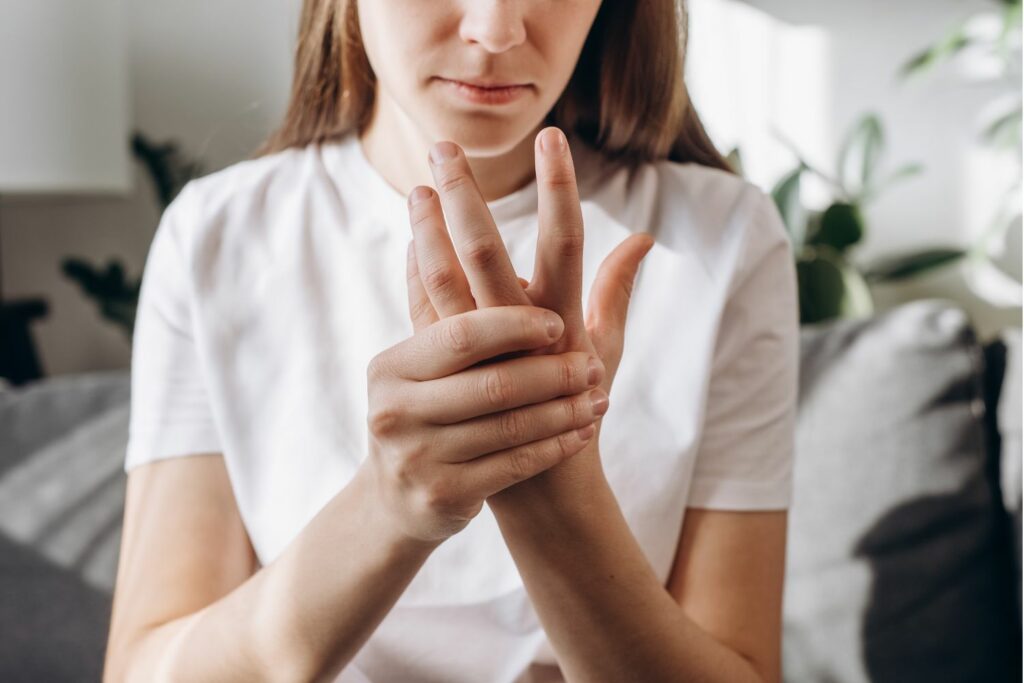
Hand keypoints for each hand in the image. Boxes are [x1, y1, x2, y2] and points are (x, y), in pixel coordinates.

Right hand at [362, 305, 606, 543]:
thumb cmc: (427, 409)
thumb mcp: (428, 357)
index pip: (461, 334)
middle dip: (550, 372)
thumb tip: (426, 189)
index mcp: (396, 364)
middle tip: (591, 364)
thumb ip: (438, 285)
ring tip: (598, 396)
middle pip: (493, 382)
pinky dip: (554, 446)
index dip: (512, 326)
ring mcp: (417, 456)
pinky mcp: (442, 495)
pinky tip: (582, 434)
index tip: (556, 322)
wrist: (400, 498)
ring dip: (563, 411)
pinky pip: (514, 466)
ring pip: (511, 426)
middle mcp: (397, 408)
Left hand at [405, 127, 653, 464]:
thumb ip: (617, 288)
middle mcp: (521, 333)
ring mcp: (480, 354)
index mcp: (565, 321)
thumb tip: (643, 236)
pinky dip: (418, 274)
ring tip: (416, 185)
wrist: (540, 483)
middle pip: (486, 251)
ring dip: (427, 229)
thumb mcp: (607, 348)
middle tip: (445, 147)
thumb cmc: (579, 410)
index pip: (566, 240)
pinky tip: (412, 240)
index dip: (560, 188)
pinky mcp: (450, 372)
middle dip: (464, 195)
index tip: (552, 138)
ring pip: (444, 280)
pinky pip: (427, 313)